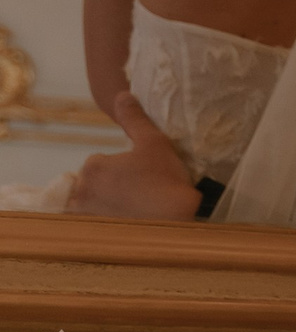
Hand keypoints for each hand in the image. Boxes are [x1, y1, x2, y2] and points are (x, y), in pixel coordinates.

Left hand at [68, 93, 200, 221]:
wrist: (177, 222)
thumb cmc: (166, 180)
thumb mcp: (154, 143)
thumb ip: (134, 118)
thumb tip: (121, 94)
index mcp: (93, 166)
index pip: (100, 165)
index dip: (121, 171)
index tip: (141, 179)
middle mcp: (82, 191)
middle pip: (93, 186)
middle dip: (110, 190)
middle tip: (139, 196)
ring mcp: (86, 216)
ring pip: (92, 207)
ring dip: (106, 208)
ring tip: (133, 214)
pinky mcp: (94, 237)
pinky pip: (93, 228)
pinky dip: (104, 227)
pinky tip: (126, 226)